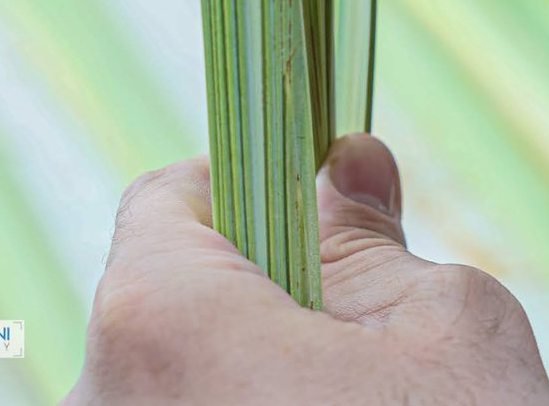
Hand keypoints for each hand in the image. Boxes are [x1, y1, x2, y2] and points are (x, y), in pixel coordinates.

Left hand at [65, 136, 548, 405]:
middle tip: (358, 341)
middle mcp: (100, 405)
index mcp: (159, 321)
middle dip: (256, 307)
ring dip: (245, 392)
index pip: (167, 205)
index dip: (247, 190)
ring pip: (172, 398)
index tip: (314, 216)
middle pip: (165, 312)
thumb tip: (352, 167)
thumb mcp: (448, 331)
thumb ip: (376, 242)